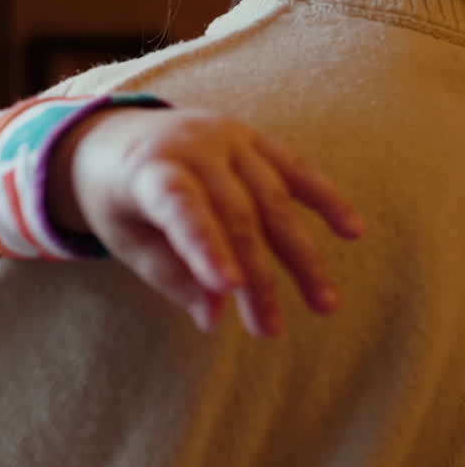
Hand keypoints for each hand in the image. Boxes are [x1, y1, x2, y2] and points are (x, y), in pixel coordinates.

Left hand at [49, 107, 364, 336]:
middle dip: (257, 278)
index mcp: (148, 170)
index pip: (180, 207)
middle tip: (269, 330)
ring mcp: (227, 137)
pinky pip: (296, 169)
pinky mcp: (254, 137)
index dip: (205, 246)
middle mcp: (192, 145)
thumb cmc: (117, 199)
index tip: (229, 289)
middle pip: (236, 216)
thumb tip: (214, 317)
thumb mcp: (125, 239)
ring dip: (301, 256)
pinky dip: (326, 199)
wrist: (115, 136)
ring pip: (275, 199)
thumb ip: (168, 275)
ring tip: (324, 304)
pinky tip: (352, 231)